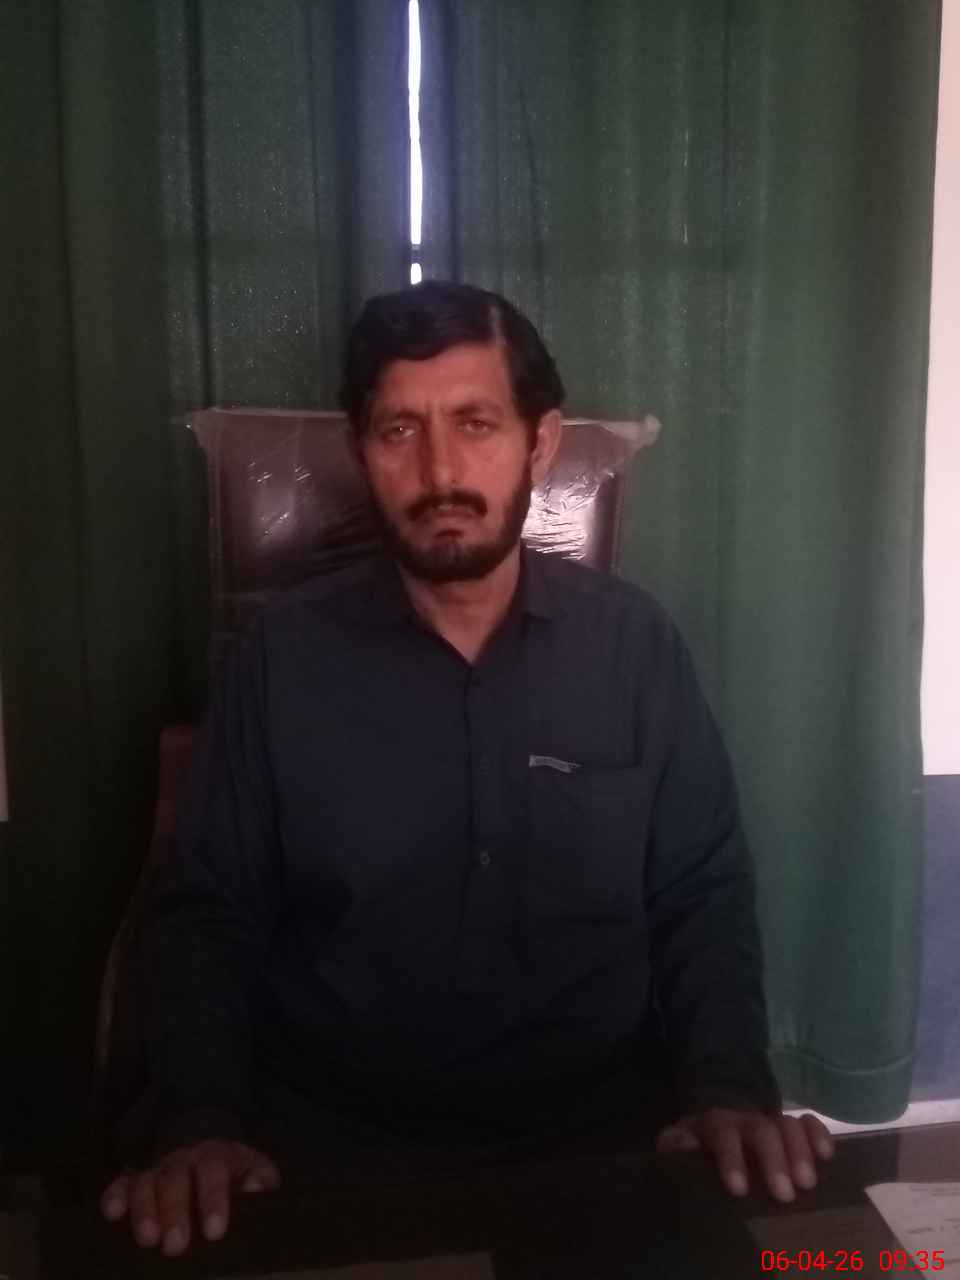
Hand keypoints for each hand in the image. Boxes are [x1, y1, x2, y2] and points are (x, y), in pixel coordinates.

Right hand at [101, 1139, 280, 1254]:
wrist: (213, 1156)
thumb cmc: (237, 1176)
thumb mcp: (256, 1172)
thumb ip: (259, 1179)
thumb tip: (254, 1188)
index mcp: (216, 1155)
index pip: (214, 1171)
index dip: (213, 1199)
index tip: (214, 1231)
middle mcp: (184, 1160)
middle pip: (176, 1179)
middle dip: (174, 1213)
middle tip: (175, 1246)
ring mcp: (158, 1170)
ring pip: (146, 1182)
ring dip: (144, 1210)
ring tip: (147, 1240)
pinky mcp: (136, 1182)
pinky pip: (122, 1184)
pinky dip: (115, 1196)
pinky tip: (112, 1214)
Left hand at [657, 1108, 833, 1201]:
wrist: (719, 1119)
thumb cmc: (700, 1143)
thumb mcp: (679, 1140)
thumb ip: (675, 1143)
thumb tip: (685, 1145)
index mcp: (716, 1124)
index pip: (722, 1134)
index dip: (731, 1158)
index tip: (739, 1188)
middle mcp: (746, 1119)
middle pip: (762, 1130)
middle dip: (774, 1160)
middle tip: (785, 1194)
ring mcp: (771, 1121)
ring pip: (787, 1126)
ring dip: (800, 1152)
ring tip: (808, 1183)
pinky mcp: (792, 1127)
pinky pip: (808, 1123)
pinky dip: (819, 1135)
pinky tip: (827, 1155)